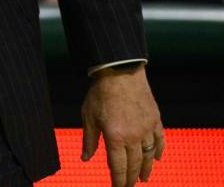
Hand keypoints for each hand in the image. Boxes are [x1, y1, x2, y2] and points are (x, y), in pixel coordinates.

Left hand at [81, 66, 164, 185]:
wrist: (119, 71)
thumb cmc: (100, 93)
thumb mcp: (88, 115)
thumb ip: (89, 139)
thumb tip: (85, 158)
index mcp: (115, 137)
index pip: (118, 167)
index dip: (118, 181)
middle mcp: (133, 137)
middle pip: (134, 165)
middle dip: (131, 178)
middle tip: (130, 186)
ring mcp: (146, 129)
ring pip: (149, 156)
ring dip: (146, 168)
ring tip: (143, 178)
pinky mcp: (155, 120)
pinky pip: (159, 141)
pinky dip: (159, 151)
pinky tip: (158, 158)